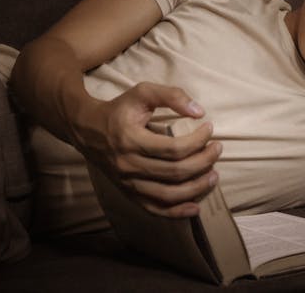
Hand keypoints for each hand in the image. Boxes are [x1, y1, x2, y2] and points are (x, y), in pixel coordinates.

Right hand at [74, 82, 221, 217]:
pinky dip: (176, 212)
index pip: (173, 148)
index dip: (198, 140)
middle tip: (217, 150)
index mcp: (131, 140)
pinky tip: (195, 207)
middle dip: (203, 162)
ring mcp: (128, 183)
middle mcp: (128, 165)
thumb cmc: (119, 110)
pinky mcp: (129, 193)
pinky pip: (154, 209)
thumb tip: (199, 111)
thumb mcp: (142, 92)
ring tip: (213, 175)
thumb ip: (171, 95)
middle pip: (175, 172)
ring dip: (196, 188)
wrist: (87, 129)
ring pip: (167, 195)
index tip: (209, 128)